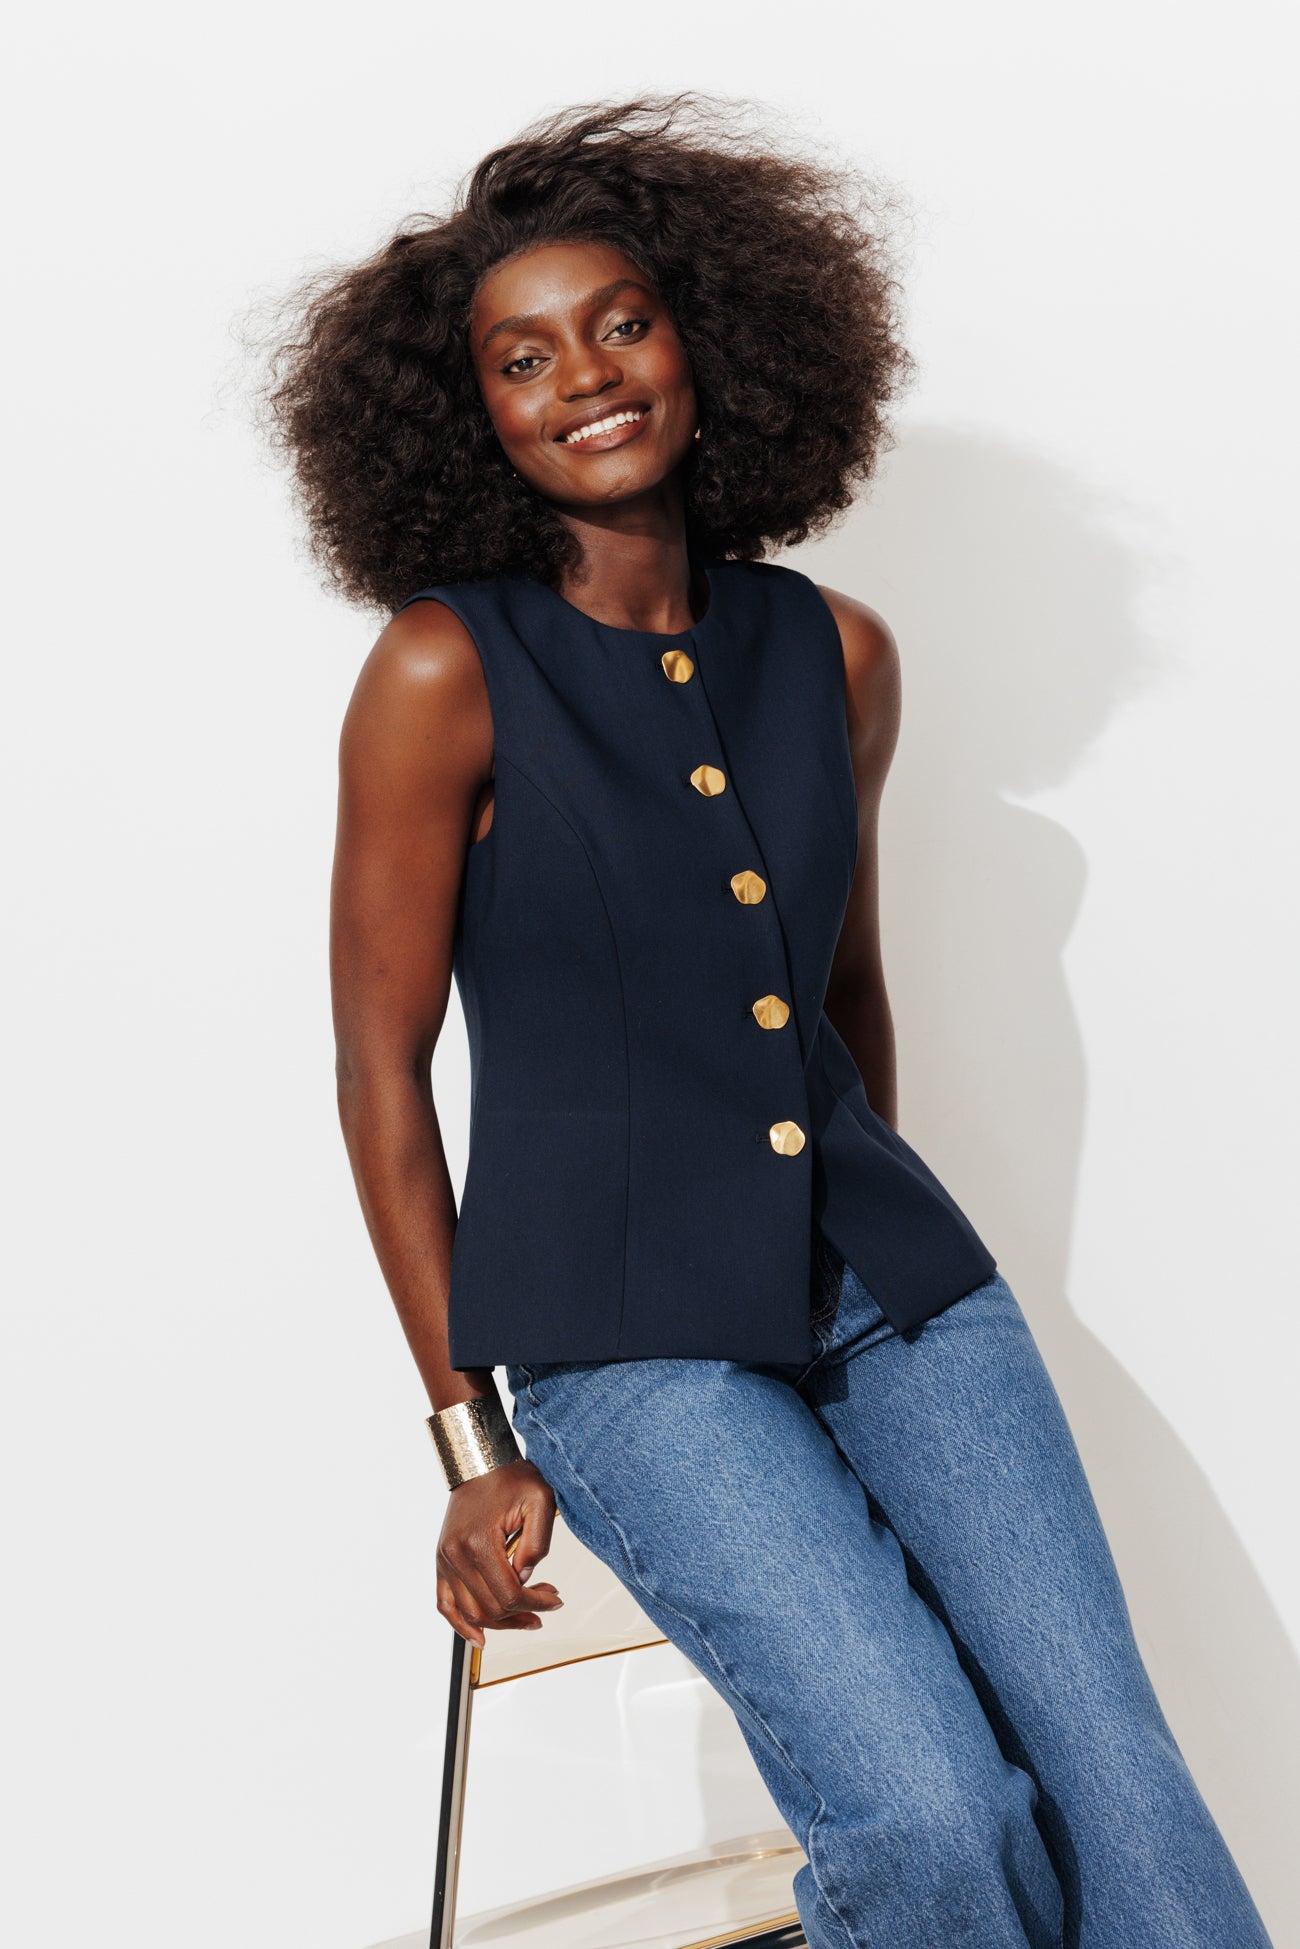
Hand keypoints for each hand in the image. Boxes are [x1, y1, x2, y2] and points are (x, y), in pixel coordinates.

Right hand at [436, 1457, 563, 1646]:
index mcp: (480, 1542)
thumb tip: (526, 1580)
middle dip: (524, 1612)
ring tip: (527, 1617)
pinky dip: (460, 1625)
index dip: (536, 1603)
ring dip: (501, 1622)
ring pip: (471, 1612)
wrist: (481, 1463)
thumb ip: (537, 1545)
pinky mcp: (442, 1560)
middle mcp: (456, 1554)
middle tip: (548, 1602)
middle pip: (491, 1608)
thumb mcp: (540, 1502)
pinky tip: (479, 1638)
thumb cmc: (510, 1478)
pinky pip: (445, 1603)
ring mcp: (445, 1559)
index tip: (556, 1599)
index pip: (509, 1594)